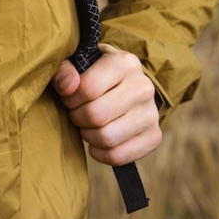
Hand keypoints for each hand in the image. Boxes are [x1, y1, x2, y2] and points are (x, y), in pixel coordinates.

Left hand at [52, 44, 161, 166]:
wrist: (127, 85)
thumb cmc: (96, 73)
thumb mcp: (79, 62)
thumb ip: (64, 69)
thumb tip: (66, 87)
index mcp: (125, 63)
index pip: (88, 88)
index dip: (69, 98)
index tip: (68, 97)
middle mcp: (143, 87)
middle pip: (97, 115)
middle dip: (77, 117)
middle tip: (75, 113)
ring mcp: (152, 113)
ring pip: (107, 137)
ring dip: (88, 135)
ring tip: (86, 125)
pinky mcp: (154, 136)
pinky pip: (119, 156)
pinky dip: (101, 154)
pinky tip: (96, 143)